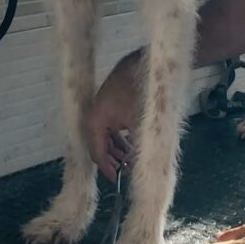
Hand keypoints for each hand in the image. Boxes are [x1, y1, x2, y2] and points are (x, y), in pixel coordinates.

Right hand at [84, 51, 141, 182]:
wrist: (149, 63)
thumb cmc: (141, 94)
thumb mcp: (140, 126)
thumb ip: (136, 150)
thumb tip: (139, 170)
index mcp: (95, 121)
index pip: (96, 152)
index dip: (107, 169)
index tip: (118, 181)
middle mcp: (96, 115)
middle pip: (100, 144)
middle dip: (113, 160)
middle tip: (126, 173)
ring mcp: (105, 108)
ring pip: (108, 135)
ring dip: (119, 149)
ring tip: (131, 162)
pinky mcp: (115, 102)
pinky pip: (115, 126)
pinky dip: (123, 137)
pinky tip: (133, 145)